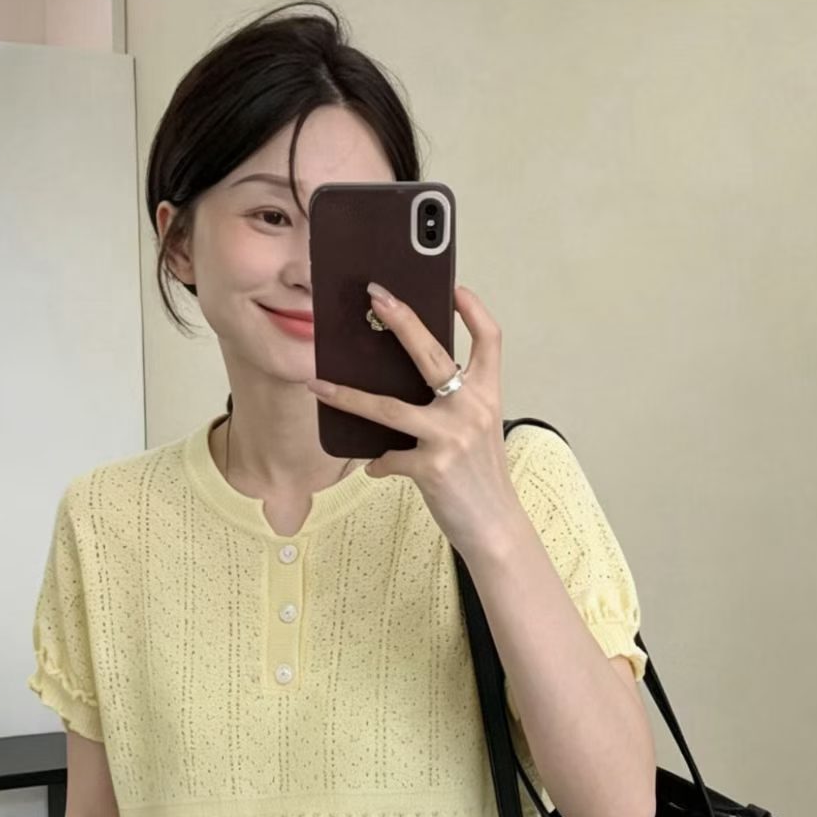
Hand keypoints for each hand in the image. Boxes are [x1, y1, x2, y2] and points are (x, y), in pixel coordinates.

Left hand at [305, 281, 522, 559]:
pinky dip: (379, 463)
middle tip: (376, 296)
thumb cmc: (481, 477)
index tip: (455, 290)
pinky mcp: (432, 467)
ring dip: (349, 397)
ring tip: (320, 386)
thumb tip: (406, 386)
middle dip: (402, 320)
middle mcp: (473, 409)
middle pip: (432, 354)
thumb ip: (454, 404)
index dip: (474, 311)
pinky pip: (388, 457)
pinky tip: (377, 468)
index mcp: (488, 395)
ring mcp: (452, 437)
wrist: (495, 527)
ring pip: (389, 407)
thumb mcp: (478, 431)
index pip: (490, 340)